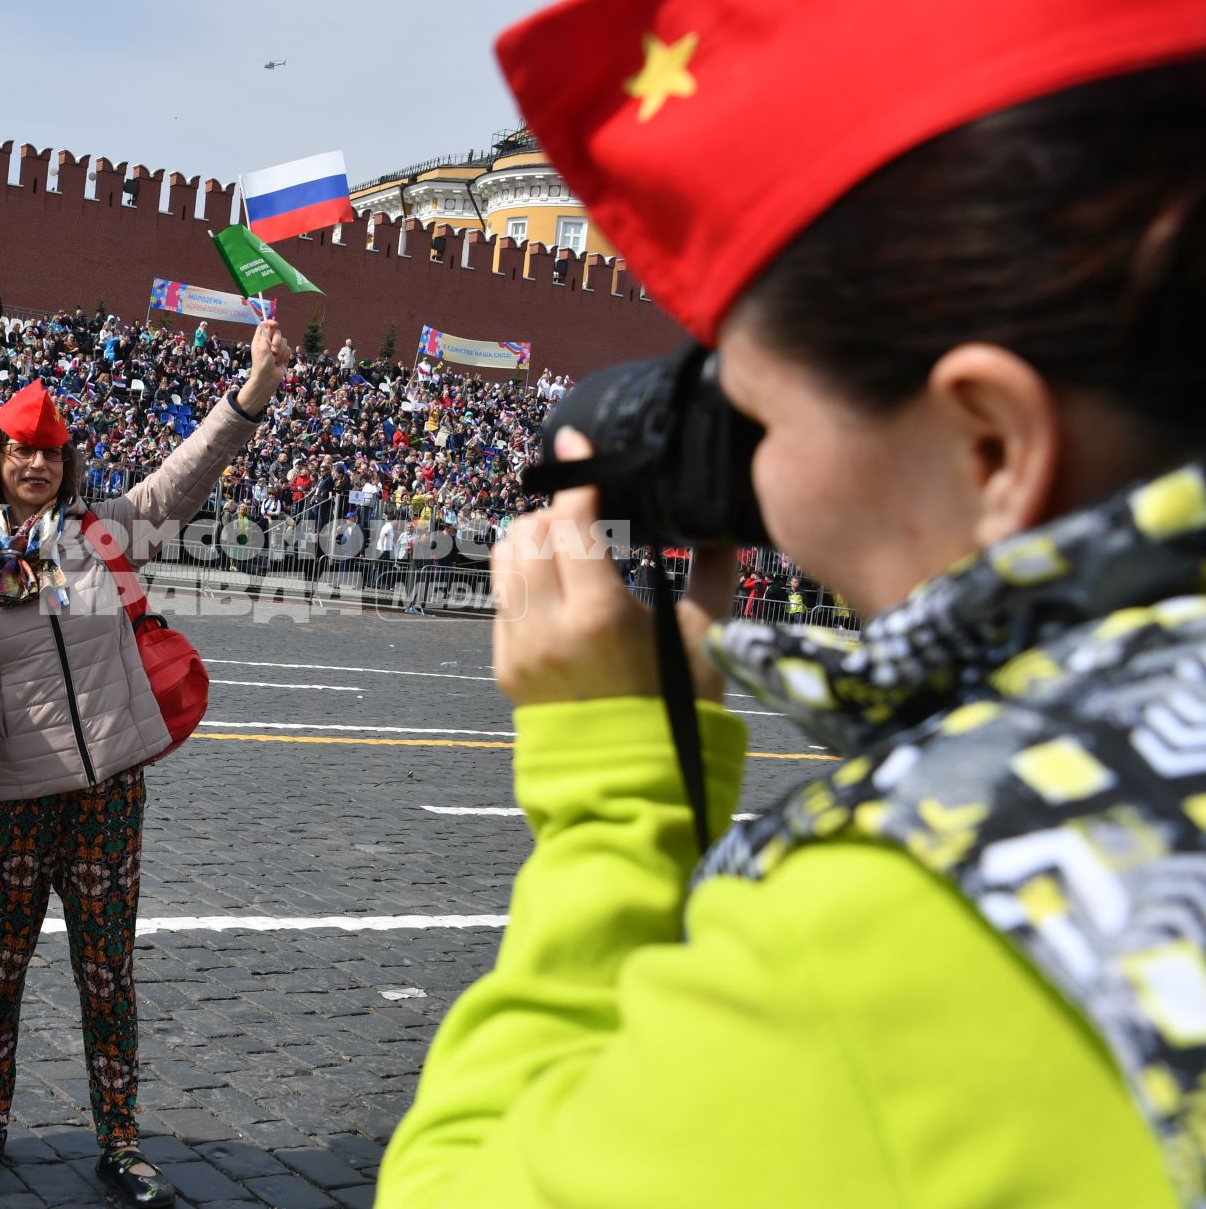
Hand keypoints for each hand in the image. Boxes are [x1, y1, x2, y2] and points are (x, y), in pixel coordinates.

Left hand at [237, 320, 292, 414]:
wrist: (268, 379)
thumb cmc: (262, 364)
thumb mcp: (262, 348)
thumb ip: (266, 335)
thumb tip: (268, 323)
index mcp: (260, 340)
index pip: (265, 326)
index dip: (270, 323)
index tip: (275, 324)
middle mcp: (268, 343)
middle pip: (277, 332)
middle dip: (277, 341)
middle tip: (273, 350)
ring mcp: (276, 349)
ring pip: (284, 341)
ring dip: (280, 351)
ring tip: (275, 359)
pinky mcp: (283, 355)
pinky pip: (288, 349)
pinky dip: (285, 356)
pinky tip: (279, 362)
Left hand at [491, 431, 727, 706]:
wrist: (631, 783)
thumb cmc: (678, 710)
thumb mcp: (704, 638)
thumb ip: (713, 572)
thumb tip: (724, 521)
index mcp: (601, 615)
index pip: (573, 521)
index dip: (576, 476)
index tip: (578, 442)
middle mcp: (549, 628)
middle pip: (532, 532)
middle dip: (556, 510)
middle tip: (586, 507)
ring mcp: (519, 648)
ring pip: (506, 560)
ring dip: (532, 538)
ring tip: (567, 540)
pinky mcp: (504, 666)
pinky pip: (502, 599)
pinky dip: (525, 578)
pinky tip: (556, 583)